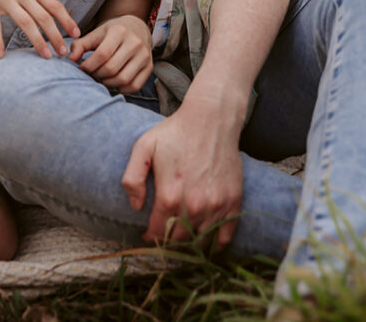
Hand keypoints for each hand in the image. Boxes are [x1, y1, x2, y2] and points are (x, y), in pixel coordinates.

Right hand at [0, 0, 79, 59]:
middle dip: (56, 36)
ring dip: (37, 41)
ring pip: (25, 23)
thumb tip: (53, 10)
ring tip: (46, 56)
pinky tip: (1, 56)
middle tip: (63, 53)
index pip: (54, 5)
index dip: (66, 20)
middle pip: (43, 17)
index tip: (76, 34)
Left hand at [69, 15, 152, 93]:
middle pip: (111, 68)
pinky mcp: (149, 67)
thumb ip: (81, 45)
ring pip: (123, 79)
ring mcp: (145, 55)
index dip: (88, 65)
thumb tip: (71, 59)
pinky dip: (121, 89)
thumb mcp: (96, 34)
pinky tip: (113, 82)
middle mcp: (135, 43)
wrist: (137, 28)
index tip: (82, 68)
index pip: (102, 54)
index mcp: (119, 31)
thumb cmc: (112, 32)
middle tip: (91, 74)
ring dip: (108, 83)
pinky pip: (134, 86)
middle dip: (97, 75)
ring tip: (101, 78)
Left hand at [121, 97, 242, 248]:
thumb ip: (132, 178)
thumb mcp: (144, 146)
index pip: (157, 232)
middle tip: (164, 235)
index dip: (150, 235)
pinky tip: (205, 242)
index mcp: (170, 194)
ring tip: (182, 238)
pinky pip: (224, 237)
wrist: (211, 119)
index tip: (148, 233)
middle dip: (168, 241)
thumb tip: (136, 206)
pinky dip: (215, 246)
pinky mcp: (233, 202)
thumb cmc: (175, 132)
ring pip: (200, 241)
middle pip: (178, 240)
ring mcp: (216, 205)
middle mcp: (194, 205)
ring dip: (189, 244)